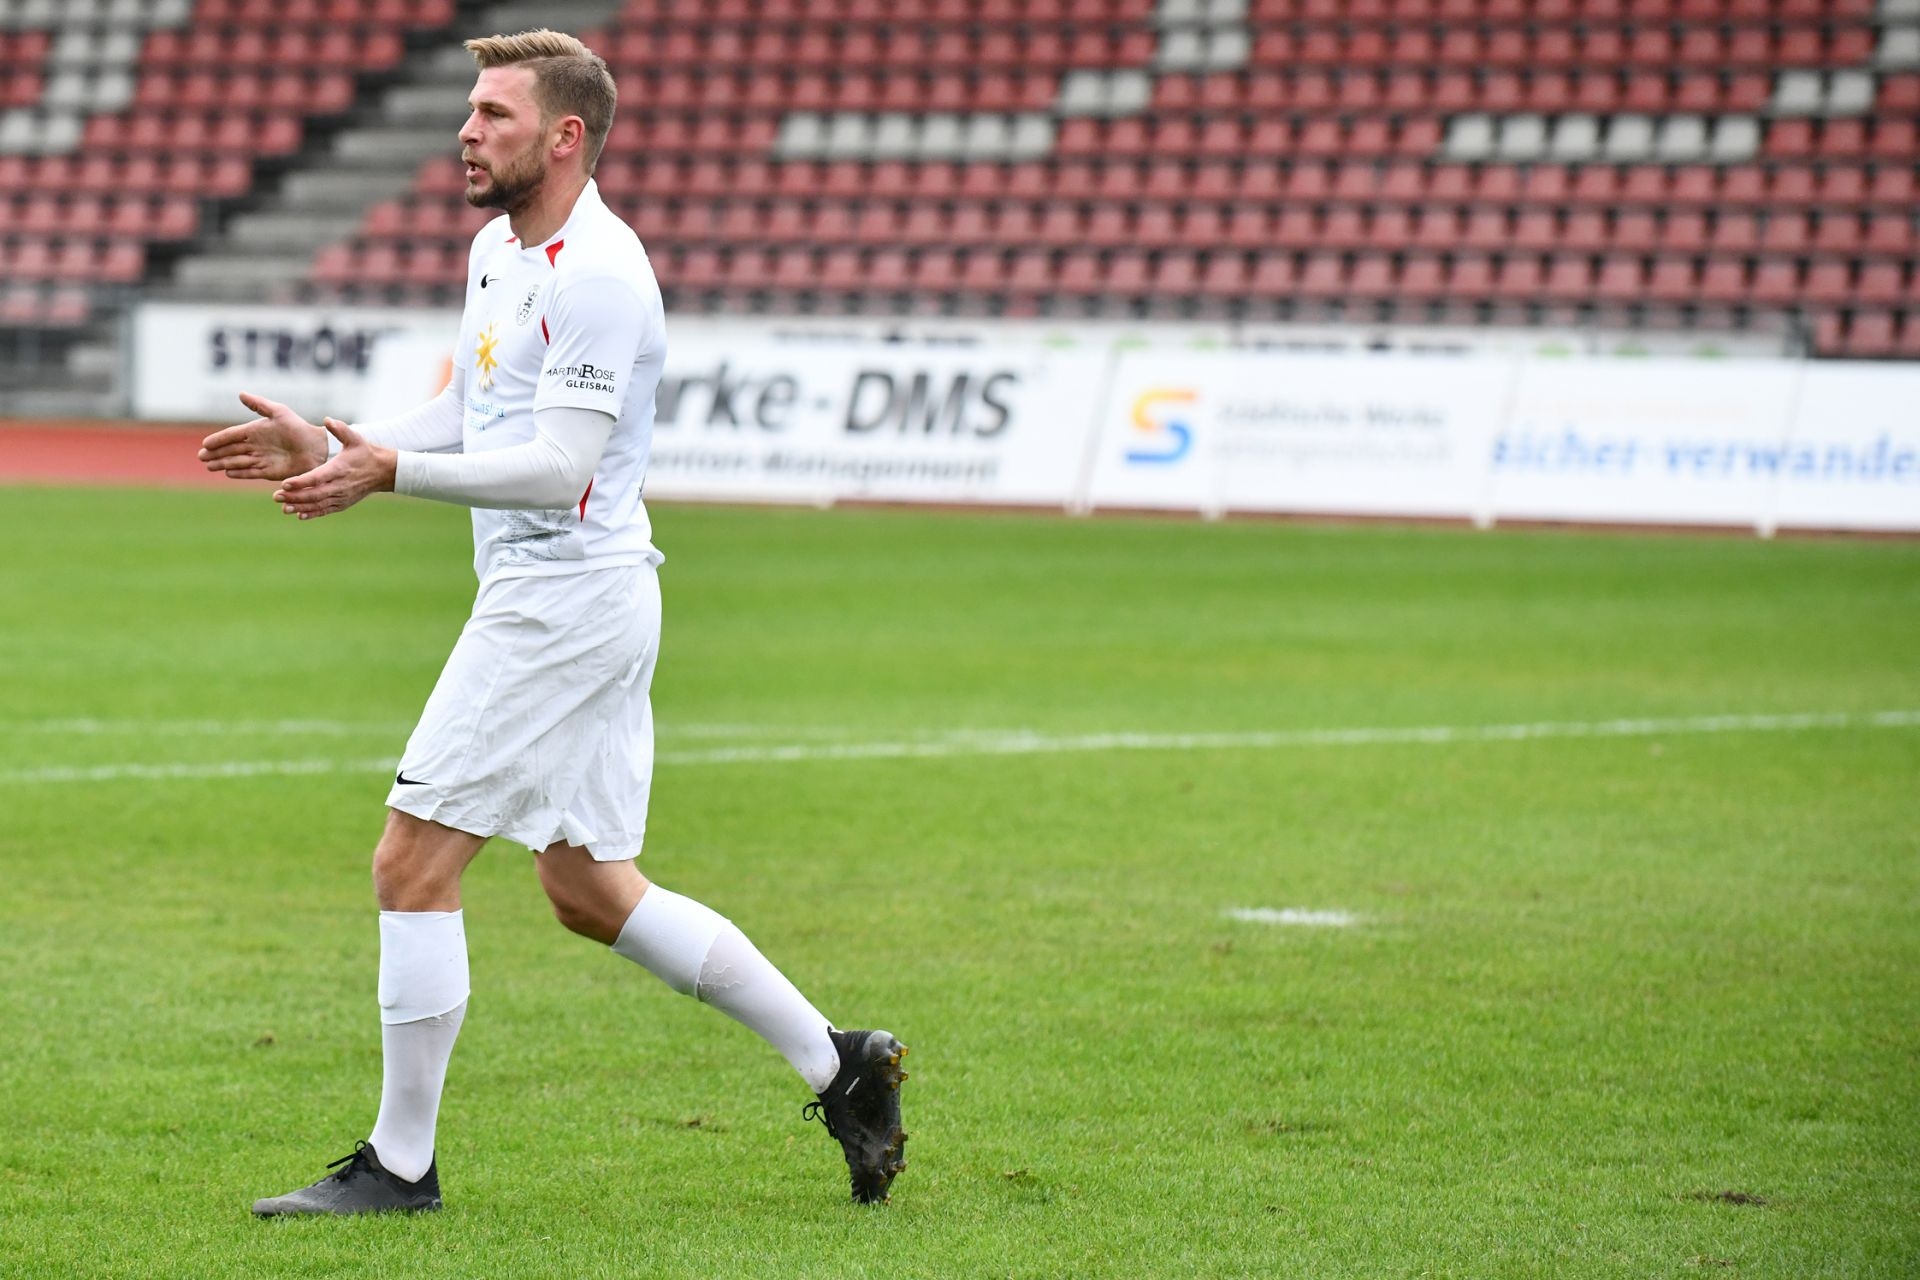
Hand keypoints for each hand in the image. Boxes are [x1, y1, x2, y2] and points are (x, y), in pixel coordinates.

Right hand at [199, 392, 329, 480]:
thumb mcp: (279, 412)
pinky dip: (239, 473)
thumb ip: (259, 405)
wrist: (317, 448)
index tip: (205, 444)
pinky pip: (250, 472)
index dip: (218, 440)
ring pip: (237, 462)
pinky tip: (227, 473)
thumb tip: (240, 394)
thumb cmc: (299, 428)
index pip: (232, 436)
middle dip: (215, 454)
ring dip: (223, 463)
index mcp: (255, 430)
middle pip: (231, 450)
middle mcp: (256, 445)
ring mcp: (261, 459)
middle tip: (201, 458)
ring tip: (210, 466)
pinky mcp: (269, 471)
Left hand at [272, 419, 396, 519]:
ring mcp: (341, 496)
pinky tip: (299, 515)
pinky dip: (312, 513)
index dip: (300, 482)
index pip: (317, 477)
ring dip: (300, 506)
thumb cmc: (365, 453)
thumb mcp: (355, 438)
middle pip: (314, 494)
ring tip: (283, 507)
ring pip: (318, 504)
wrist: (383, 472)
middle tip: (276, 496)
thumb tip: (327, 419)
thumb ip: (340, 429)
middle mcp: (339, 485)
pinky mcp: (343, 503)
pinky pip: (325, 510)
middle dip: (294, 497)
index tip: (284, 483)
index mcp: (339, 469)